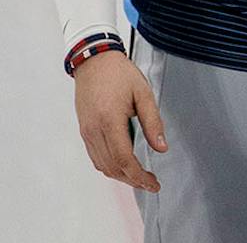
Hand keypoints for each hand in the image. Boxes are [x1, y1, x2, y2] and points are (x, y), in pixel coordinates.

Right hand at [73, 50, 167, 191]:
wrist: (94, 62)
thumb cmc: (120, 74)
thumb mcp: (143, 94)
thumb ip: (153, 122)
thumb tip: (162, 148)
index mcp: (109, 120)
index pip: (123, 158)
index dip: (139, 175)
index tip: (153, 182)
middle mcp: (94, 130)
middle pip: (112, 167)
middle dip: (132, 180)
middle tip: (151, 183)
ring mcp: (86, 132)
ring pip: (102, 165)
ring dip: (121, 175)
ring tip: (140, 177)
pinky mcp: (84, 131)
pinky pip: (95, 156)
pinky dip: (110, 166)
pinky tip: (124, 166)